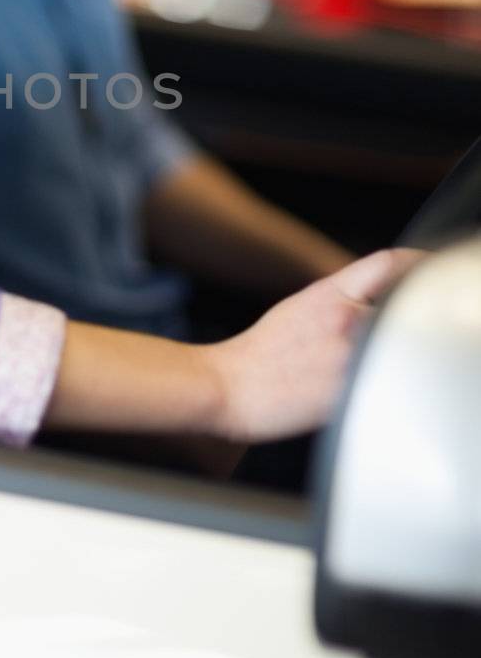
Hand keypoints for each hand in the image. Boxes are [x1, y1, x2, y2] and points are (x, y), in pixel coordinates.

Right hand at [208, 247, 424, 443]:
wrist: (227, 386)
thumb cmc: (259, 354)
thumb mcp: (299, 309)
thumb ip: (340, 300)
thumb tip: (371, 303)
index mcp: (330, 295)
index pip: (389, 264)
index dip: (418, 263)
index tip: (430, 268)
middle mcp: (346, 321)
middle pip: (404, 308)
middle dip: (407, 319)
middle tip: (402, 330)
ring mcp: (350, 359)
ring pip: (398, 349)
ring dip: (394, 355)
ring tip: (372, 367)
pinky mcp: (349, 394)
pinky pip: (384, 385)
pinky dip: (382, 385)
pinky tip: (361, 391)